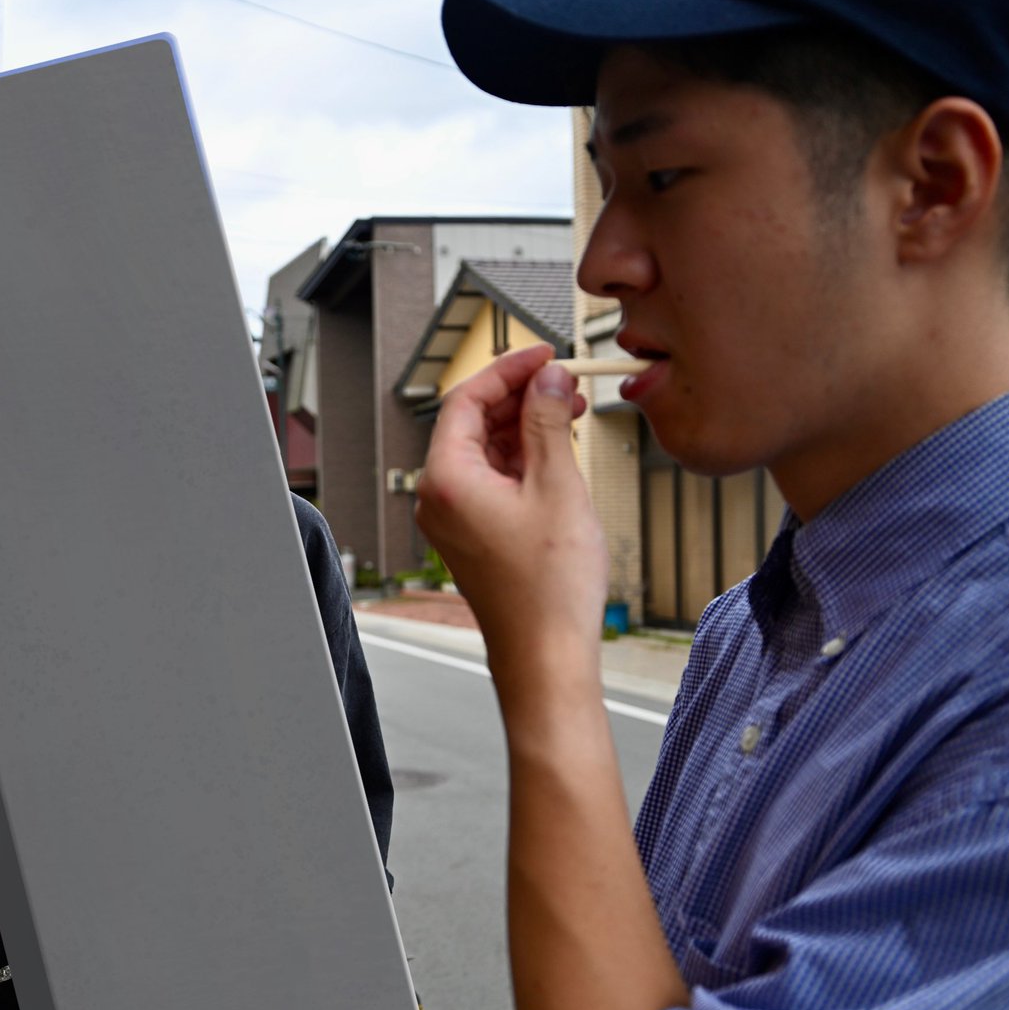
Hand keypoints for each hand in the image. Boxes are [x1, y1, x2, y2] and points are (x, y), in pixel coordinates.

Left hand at [415, 345, 604, 683]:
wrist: (546, 654)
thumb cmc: (549, 586)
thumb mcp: (557, 486)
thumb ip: (548, 421)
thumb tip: (547, 377)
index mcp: (446, 479)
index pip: (466, 399)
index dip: (508, 370)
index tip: (545, 355)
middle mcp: (439, 497)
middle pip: (472, 423)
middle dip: (519, 398)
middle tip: (565, 383)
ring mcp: (453, 519)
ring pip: (485, 452)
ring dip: (524, 428)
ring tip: (570, 414)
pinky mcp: (472, 536)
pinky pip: (491, 481)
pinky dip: (521, 460)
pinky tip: (557, 453)